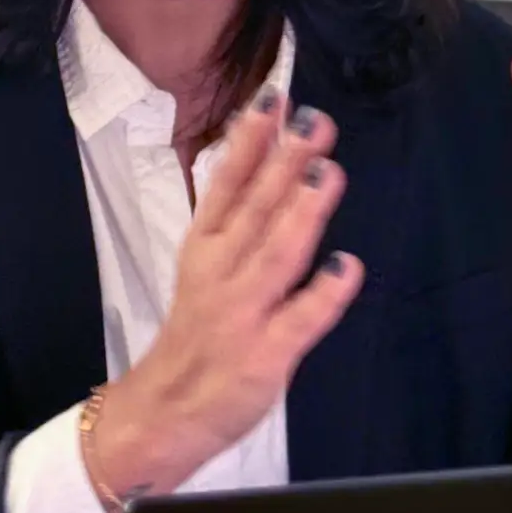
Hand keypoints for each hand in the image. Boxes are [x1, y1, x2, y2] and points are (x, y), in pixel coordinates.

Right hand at [90, 90, 364, 502]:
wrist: (164, 415)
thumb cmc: (197, 334)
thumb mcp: (203, 266)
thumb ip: (235, 214)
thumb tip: (265, 150)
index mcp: (204, 248)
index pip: (226, 185)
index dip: (249, 141)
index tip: (273, 98)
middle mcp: (221, 274)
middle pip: (255, 211)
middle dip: (284, 163)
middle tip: (313, 121)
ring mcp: (243, 315)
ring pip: (276, 257)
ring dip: (302, 214)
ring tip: (326, 173)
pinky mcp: (266, 356)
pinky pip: (299, 322)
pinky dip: (322, 296)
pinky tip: (346, 267)